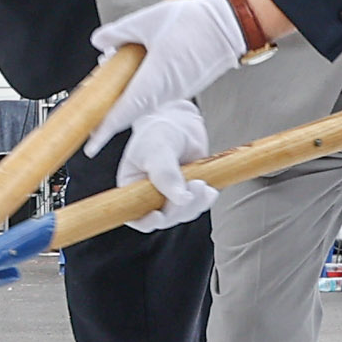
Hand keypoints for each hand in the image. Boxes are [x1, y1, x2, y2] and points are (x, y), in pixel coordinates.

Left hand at [82, 0, 250, 150]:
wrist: (230, 26)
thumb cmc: (193, 22)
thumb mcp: (148, 21)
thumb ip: (120, 32)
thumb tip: (98, 41)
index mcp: (154, 79)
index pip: (124, 111)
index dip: (105, 128)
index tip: (91, 143)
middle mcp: (165, 91)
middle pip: (131, 112)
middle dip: (109, 119)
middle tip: (90, 125)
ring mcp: (176, 91)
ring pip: (142, 103)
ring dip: (123, 103)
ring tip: (103, 93)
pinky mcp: (183, 85)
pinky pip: (154, 95)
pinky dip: (138, 93)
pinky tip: (129, 78)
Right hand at [120, 99, 214, 228]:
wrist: (179, 120)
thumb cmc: (159, 130)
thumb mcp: (157, 149)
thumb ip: (166, 174)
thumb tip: (181, 199)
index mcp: (131, 187)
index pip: (134, 215)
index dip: (146, 221)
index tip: (159, 215)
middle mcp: (148, 195)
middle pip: (163, 218)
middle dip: (180, 208)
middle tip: (194, 186)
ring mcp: (169, 195)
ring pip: (182, 214)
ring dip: (195, 204)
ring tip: (201, 183)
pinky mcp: (187, 192)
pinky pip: (196, 206)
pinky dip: (205, 201)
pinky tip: (210, 190)